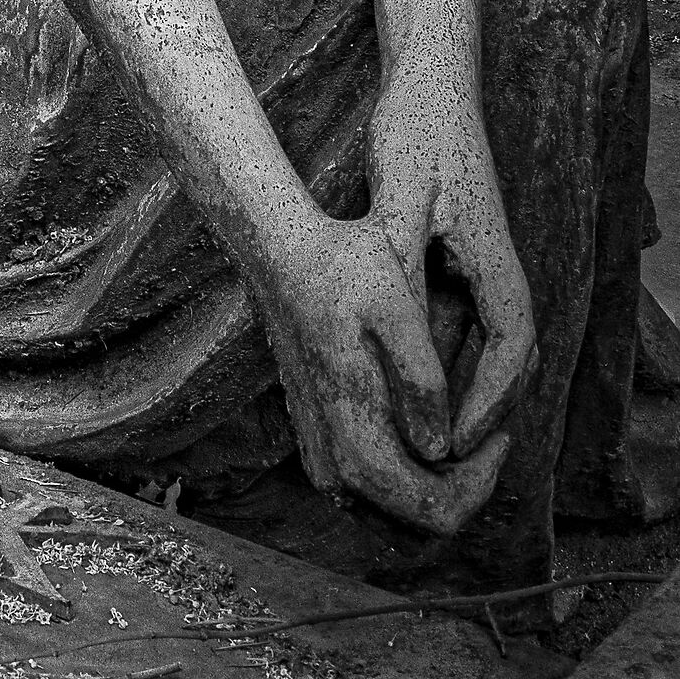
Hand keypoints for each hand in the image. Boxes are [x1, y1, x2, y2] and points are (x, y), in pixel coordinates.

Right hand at [258, 208, 511, 534]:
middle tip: (490, 434)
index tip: (501, 434)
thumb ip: (420, 379)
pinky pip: (375, 499)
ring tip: (464, 432)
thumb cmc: (344, 268)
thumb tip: (439, 449)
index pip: (435, 512)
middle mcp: (331, 467)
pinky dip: (413, 481)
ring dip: (440, 489)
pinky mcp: (319, 449)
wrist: (282, 255)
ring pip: (398, 521)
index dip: (482, 486)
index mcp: (353, 437)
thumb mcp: (394, 302)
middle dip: (468, 489)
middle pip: (420, 527)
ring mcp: (321, 463)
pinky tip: (430, 430)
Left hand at [370, 80, 535, 456]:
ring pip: (488, 346)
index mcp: (495, 256)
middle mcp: (499, 265)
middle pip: (508, 360)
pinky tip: (404, 381)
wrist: (432, 82)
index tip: (457, 444)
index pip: (512, 347)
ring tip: (426, 442)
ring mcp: (483, 261)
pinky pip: (464, 323)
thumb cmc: (419, 128)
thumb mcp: (401, 188)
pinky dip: (448, 359)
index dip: (488, 403)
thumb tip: (394, 313)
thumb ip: (400, 249)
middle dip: (483, 416)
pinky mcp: (462, 254)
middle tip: (444, 465)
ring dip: (467, 394)